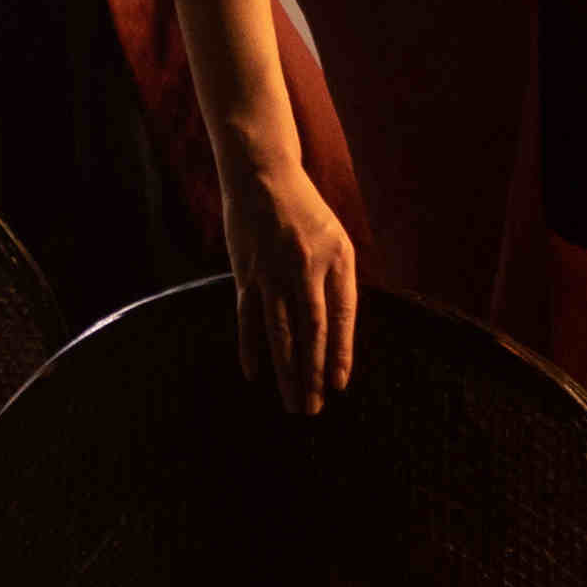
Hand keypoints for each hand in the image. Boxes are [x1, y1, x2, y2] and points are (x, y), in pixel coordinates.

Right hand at [223, 148, 362, 414]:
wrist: (263, 177)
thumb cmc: (306, 212)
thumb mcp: (337, 239)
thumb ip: (338, 281)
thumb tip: (338, 331)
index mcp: (334, 260)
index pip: (341, 316)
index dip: (340, 351)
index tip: (338, 384)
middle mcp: (304, 270)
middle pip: (310, 332)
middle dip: (312, 373)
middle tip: (312, 409)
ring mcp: (272, 274)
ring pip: (279, 333)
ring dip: (286, 371)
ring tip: (291, 402)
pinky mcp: (246, 275)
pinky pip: (247, 319)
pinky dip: (250, 347)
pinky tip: (254, 373)